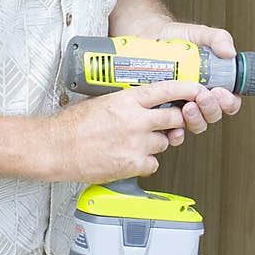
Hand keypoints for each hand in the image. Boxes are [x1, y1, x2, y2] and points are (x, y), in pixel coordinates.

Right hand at [51, 80, 204, 182]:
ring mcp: (137, 144)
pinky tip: (129, 158)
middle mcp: (136, 120)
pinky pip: (153, 164)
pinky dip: (145, 163)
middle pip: (175, 118)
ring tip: (134, 142)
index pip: (168, 90)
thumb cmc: (72, 125)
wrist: (56, 148)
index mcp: (128, 100)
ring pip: (165, 142)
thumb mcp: (103, 100)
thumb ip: (127, 102)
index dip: (188, 90)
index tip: (197, 90)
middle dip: (174, 121)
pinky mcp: (133, 165)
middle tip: (167, 123)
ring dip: (156, 143)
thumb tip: (145, 104)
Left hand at [155, 21, 241, 136]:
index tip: (221, 92)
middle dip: (211, 109)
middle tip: (203, 97)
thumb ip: (218, 38)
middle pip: (213, 115)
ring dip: (195, 120)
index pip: (229, 101)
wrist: (146, 35)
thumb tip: (230, 52)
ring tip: (187, 107)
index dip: (229, 102)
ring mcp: (180, 106)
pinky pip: (171, 131)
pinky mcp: (162, 113)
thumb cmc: (175, 37)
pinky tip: (173, 127)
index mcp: (213, 83)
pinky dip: (175, 134)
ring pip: (196, 125)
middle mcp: (198, 98)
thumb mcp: (200, 34)